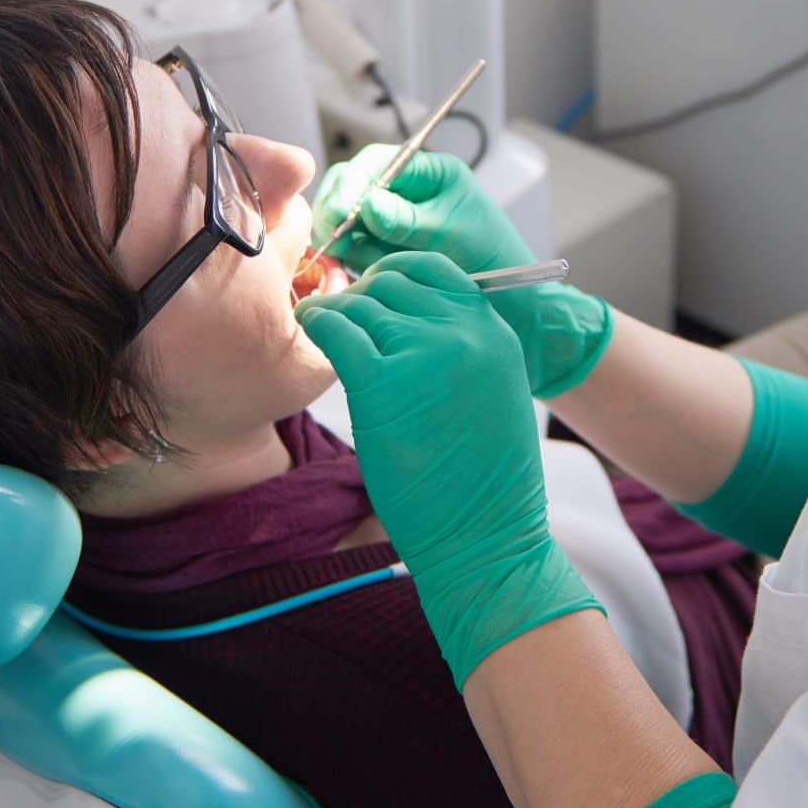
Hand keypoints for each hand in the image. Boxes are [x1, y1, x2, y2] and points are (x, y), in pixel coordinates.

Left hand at [298, 252, 599, 686]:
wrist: (487, 538)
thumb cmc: (485, 482)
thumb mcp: (495, 393)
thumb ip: (464, 349)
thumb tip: (411, 321)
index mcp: (493, 332)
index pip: (434, 270)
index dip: (394, 277)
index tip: (373, 298)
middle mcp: (463, 333)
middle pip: (391, 283)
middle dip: (361, 298)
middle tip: (342, 323)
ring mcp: (423, 353)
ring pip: (359, 305)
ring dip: (337, 317)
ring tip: (323, 333)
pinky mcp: (382, 383)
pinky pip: (335, 331)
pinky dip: (318, 328)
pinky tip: (311, 337)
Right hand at [311, 148, 614, 398]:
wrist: (509, 302)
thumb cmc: (493, 258)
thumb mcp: (452, 234)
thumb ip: (409, 220)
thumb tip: (369, 205)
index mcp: (428, 174)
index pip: (376, 164)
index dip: (352, 183)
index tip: (341, 210)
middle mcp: (405, 194)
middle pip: (351, 189)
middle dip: (339, 212)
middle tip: (335, 239)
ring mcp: (391, 223)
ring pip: (346, 222)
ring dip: (346, 240)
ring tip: (365, 261)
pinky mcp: (383, 251)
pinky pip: (353, 250)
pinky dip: (351, 260)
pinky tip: (363, 273)